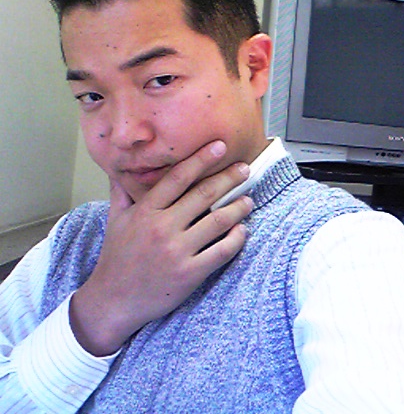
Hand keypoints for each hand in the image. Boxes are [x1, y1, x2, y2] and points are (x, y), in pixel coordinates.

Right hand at [69, 140, 251, 355]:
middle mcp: (162, 227)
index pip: (178, 177)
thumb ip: (122, 191)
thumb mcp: (114, 220)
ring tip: (248, 200)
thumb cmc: (116, 258)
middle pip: (204, 194)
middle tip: (245, 168)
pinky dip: (236, 238)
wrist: (113, 301)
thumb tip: (120, 168)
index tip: (219, 146)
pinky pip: (221, 251)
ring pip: (217, 221)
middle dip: (229, 178)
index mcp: (146, 211)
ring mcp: (177, 251)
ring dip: (238, 207)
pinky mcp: (189, 274)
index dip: (201, 159)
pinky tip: (242, 230)